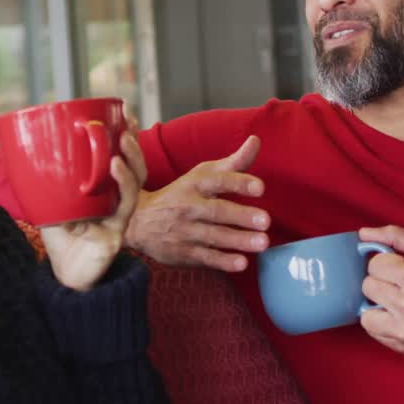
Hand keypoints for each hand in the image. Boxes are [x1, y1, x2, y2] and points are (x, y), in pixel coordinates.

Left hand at [41, 116, 147, 290]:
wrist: (65, 275)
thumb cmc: (60, 239)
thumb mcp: (48, 203)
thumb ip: (42, 182)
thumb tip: (17, 151)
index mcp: (106, 189)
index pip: (123, 157)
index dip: (127, 135)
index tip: (125, 113)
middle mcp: (117, 199)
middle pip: (136, 165)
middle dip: (134, 142)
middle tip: (127, 124)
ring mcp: (120, 215)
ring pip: (136, 183)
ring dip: (131, 161)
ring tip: (122, 143)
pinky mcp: (118, 231)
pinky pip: (125, 205)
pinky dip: (122, 184)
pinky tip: (114, 167)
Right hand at [124, 136, 269, 270]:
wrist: (138, 221)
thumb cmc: (180, 194)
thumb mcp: (202, 175)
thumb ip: (233, 162)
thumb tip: (256, 140)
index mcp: (195, 184)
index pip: (218, 181)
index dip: (239, 182)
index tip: (260, 187)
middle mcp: (189, 206)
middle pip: (217, 211)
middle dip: (241, 216)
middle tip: (265, 220)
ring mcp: (185, 231)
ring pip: (214, 236)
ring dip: (238, 240)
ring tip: (263, 243)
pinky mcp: (184, 252)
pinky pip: (205, 257)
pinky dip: (223, 261)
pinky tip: (241, 263)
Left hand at [357, 225, 403, 353]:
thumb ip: (394, 236)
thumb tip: (362, 234)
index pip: (374, 265)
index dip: (385, 264)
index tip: (399, 268)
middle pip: (367, 287)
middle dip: (381, 282)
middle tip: (399, 285)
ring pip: (365, 312)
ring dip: (377, 305)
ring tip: (396, 302)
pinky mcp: (403, 346)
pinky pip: (372, 330)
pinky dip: (380, 322)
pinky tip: (397, 316)